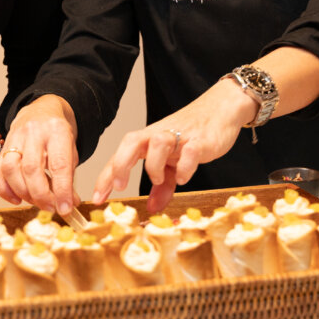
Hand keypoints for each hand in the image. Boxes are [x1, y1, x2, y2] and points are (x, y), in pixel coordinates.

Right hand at [0, 95, 79, 214]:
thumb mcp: (71, 149)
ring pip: (11, 169)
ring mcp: (15, 138)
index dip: (62, 190)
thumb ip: (69, 176)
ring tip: (35, 202)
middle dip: (41, 195)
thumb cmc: (57, 134)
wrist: (42, 110)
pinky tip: (17, 198)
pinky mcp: (2, 147)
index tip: (66, 209)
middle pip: (32, 168)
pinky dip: (5, 190)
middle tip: (51, 207)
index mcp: (57, 131)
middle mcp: (34, 132)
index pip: (59, 164)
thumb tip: (68, 205)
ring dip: (23, 193)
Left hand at [92, 79, 256, 212]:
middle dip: (120, 164)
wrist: (222, 109)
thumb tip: (152, 208)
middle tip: (118, 186)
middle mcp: (159, 135)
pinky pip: (189, 151)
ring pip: (158, 143)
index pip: (121, 155)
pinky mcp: (200, 140)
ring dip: (154, 165)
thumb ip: (162, 186)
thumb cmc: (192, 136)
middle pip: (131, 141)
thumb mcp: (174, 163)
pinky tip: (184, 177)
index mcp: (148, 140)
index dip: (106, 176)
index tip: (96, 198)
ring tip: (159, 180)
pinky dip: (185, 166)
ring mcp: (179, 136)